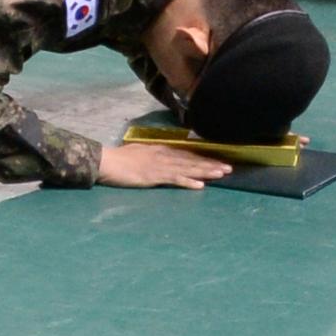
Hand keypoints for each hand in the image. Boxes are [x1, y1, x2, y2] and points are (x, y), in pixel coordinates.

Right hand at [95, 137, 226, 186]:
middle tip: (229, 168)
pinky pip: (175, 179)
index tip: (218, 161)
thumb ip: (153, 154)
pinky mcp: (154, 176)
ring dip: (205, 171)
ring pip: (188, 168)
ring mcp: (160, 165)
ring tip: (221, 174)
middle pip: (192, 160)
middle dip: (211, 164)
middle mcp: (164, 155)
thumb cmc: (120, 159)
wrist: (107, 162)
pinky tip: (200, 186)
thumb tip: (162, 156)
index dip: (203, 158)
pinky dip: (188, 182)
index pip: (187, 154)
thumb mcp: (140, 152)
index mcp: (161, 150)